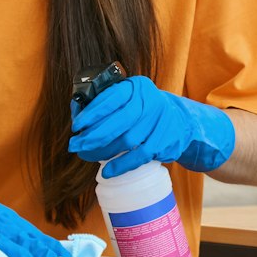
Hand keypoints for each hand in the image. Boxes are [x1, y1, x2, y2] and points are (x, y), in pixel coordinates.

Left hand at [70, 75, 236, 177]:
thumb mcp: (130, 97)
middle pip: (117, 122)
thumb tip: (76, 113)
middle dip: (92, 136)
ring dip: (103, 152)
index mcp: (137, 86)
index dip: (91, 113)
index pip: (111, 98)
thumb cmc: (145, 110)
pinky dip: (121, 165)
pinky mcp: (165, 141)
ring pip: (126, 141)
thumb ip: (107, 102)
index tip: (76, 126)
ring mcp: (160, 122)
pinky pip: (139, 156)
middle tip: (76, 145)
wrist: (181, 122)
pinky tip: (107, 171)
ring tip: (87, 156)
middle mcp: (150, 101)